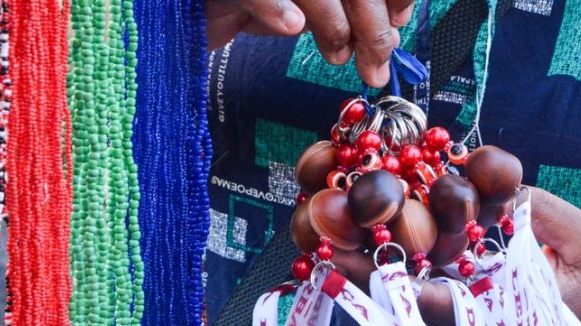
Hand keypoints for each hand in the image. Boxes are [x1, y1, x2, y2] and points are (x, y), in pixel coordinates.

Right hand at [206, 0, 414, 86]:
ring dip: (336, 26)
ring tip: (336, 55)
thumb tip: (391, 29)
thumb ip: (346, 10)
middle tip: (376, 64)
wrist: (182, 9)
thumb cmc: (246, 2)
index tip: (398, 23)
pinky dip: (276, 9)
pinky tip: (290, 27)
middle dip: (372, 24)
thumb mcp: (308, 4)